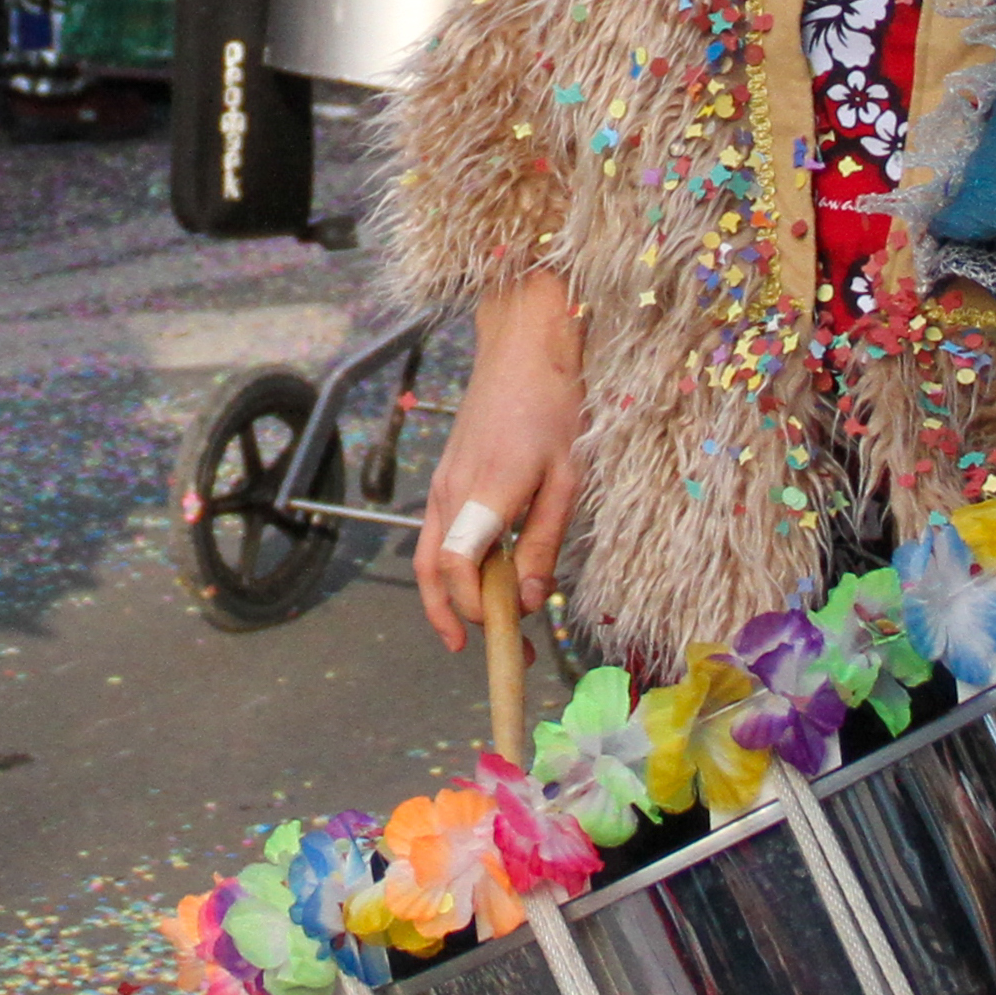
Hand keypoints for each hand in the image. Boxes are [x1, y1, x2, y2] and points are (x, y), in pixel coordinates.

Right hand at [416, 270, 582, 654]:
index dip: (475, 608)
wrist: (522, 343)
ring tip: (487, 629)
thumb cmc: (553, 403)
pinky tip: (487, 580)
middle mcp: (449, 491)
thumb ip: (545, 539)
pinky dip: (452, 570)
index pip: (455, 568)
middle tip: (509, 651)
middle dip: (461, 620)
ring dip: (451, 600)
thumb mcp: (567, 476)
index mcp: (482, 491)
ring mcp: (441, 483)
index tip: (512, 627)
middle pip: (432, 573)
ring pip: (428, 558)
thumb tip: (533, 599)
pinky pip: (437, 535)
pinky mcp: (445, 476)